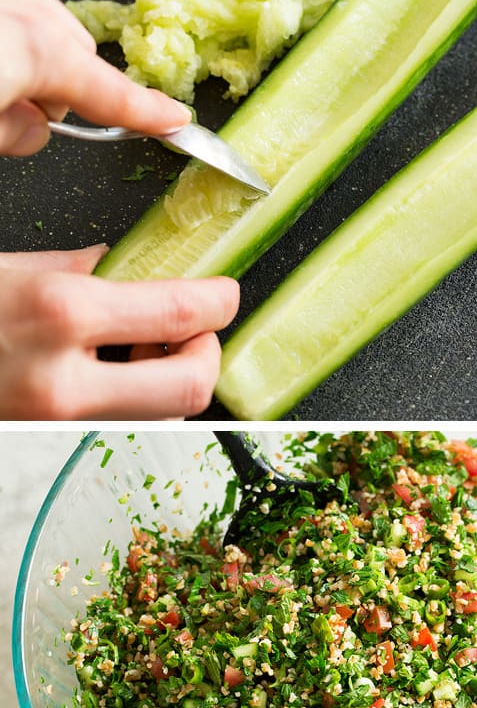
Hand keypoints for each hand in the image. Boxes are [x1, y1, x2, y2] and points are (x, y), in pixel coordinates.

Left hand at [0, 0, 189, 154]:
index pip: (111, 94)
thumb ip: (13, 131)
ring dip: (28, 53)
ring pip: (42, 24)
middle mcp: (23, 2)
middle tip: (15, 110)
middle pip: (74, 56)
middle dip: (56, 86)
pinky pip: (15, 3)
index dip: (149, 114)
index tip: (175, 120)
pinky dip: (9, 28)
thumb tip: (31, 129)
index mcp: (36, 47)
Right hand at [0, 248, 239, 418]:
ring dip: (171, 381)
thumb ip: (69, 267)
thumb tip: (115, 262)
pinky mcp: (50, 445)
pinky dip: (137, 402)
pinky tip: (108, 375)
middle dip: (206, 355)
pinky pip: (124, 427)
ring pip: (164, 417)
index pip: (179, 313)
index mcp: (59, 313)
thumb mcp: (1, 270)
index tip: (224, 295)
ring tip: (137, 350)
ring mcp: (59, 425)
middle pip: (192, 386)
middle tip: (194, 332)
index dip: (218, 303)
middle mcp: (65, 381)